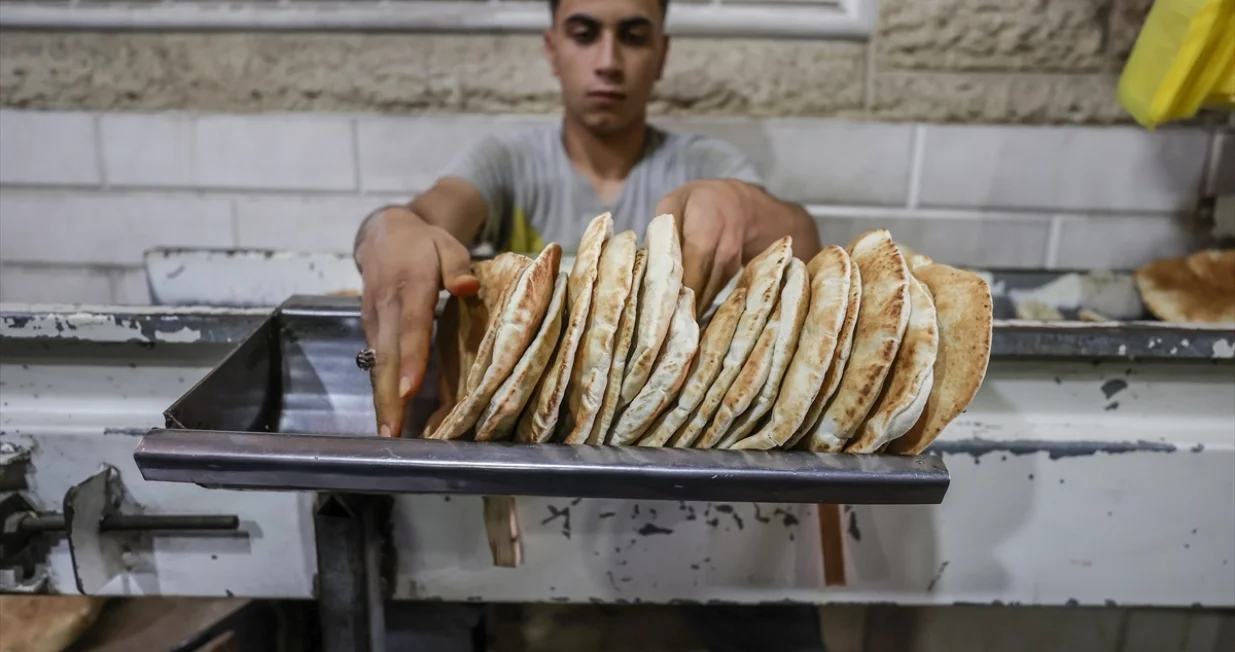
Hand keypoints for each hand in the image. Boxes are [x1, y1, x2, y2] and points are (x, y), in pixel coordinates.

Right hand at [355, 205, 478, 436]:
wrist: (384, 233)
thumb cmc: (425, 244)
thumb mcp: (447, 244)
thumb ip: (458, 266)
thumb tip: (469, 288)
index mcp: (410, 286)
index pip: (411, 327)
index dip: (411, 360)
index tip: (411, 390)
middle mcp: (386, 306)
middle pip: (388, 356)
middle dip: (390, 397)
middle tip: (392, 433)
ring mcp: (374, 319)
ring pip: (377, 364)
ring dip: (382, 400)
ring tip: (389, 435)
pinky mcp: (369, 328)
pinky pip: (375, 361)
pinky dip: (381, 388)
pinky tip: (389, 414)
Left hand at [655, 180, 752, 314]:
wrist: (738, 204)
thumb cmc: (698, 202)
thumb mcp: (675, 202)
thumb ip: (662, 227)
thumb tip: (649, 257)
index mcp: (707, 225)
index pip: (694, 261)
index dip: (678, 284)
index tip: (660, 302)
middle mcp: (724, 247)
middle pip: (702, 283)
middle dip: (681, 304)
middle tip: (658, 323)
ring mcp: (731, 263)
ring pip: (709, 293)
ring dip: (689, 308)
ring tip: (666, 325)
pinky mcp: (732, 275)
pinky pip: (712, 292)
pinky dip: (697, 303)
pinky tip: (680, 313)